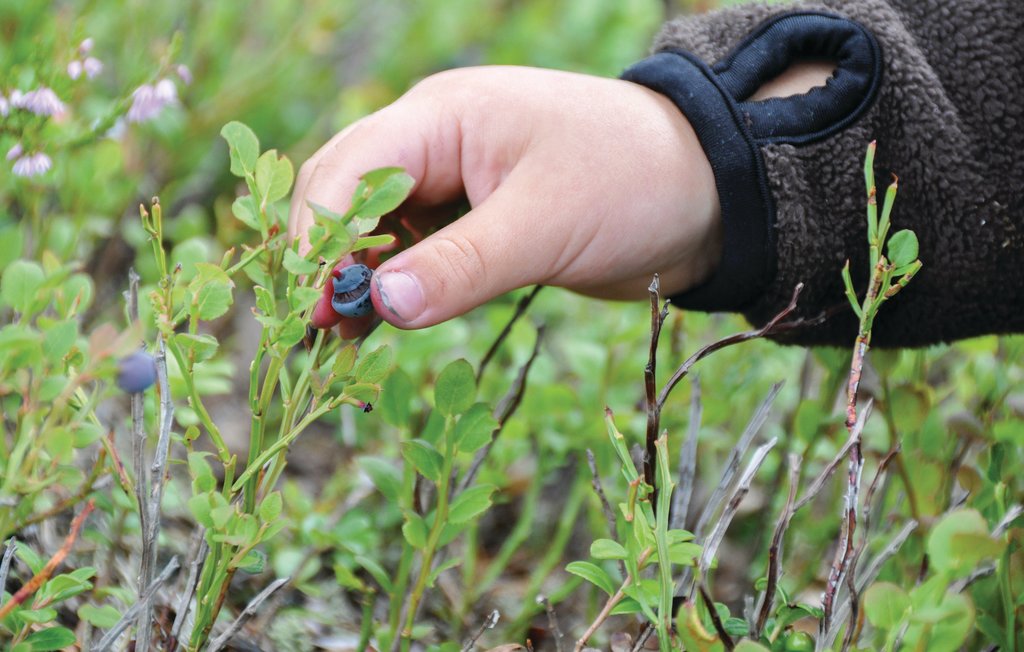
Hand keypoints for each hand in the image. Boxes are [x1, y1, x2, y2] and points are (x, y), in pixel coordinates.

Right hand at [288, 65, 720, 335]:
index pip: (350, 170)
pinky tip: (378, 327)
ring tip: (337, 342)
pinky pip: (415, 252)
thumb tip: (378, 305)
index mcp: (442, 117)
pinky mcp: (475, 221)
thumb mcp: (545, 225)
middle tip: (314, 331)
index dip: (319, 238)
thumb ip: (461, 265)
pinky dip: (394, 287)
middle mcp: (435, 142)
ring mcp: (453, 181)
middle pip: (347, 194)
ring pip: (376, 228)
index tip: (309, 307)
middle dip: (325, 259)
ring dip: (354, 278)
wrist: (706, 193)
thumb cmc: (632, 184)